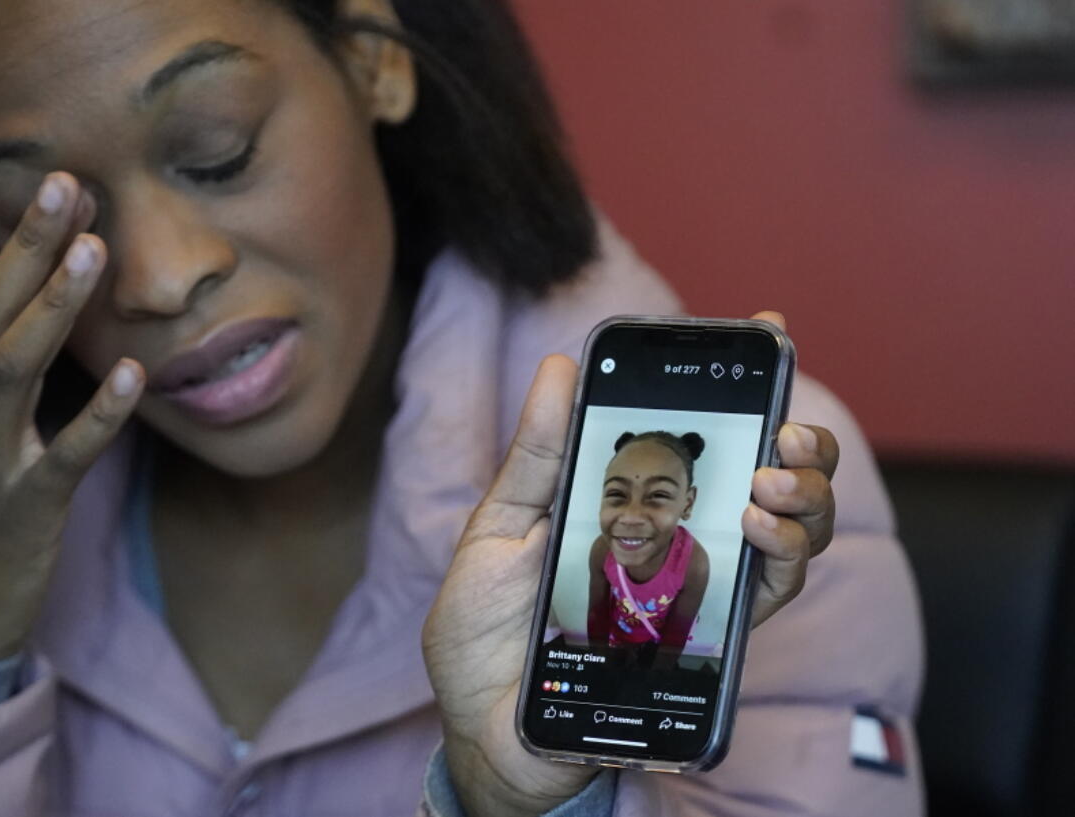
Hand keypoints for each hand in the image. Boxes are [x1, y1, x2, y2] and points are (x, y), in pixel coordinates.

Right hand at [0, 173, 144, 661]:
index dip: (16, 246)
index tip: (57, 187)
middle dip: (31, 253)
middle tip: (73, 187)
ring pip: (18, 373)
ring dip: (56, 310)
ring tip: (94, 251)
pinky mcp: (28, 510)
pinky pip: (66, 456)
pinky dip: (98, 416)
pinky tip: (132, 375)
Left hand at [423, 312, 838, 816]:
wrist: (486, 725)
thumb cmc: (486, 628)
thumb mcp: (499, 529)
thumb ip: (538, 455)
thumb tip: (557, 366)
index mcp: (634, 500)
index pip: (703, 435)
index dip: (742, 382)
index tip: (768, 327)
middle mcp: (683, 537)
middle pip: (771, 476)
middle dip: (799, 440)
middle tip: (783, 424)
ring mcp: (702, 585)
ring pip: (792, 529)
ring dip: (803, 492)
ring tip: (772, 478)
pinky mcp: (711, 637)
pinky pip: (774, 592)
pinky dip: (784, 553)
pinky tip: (761, 525)